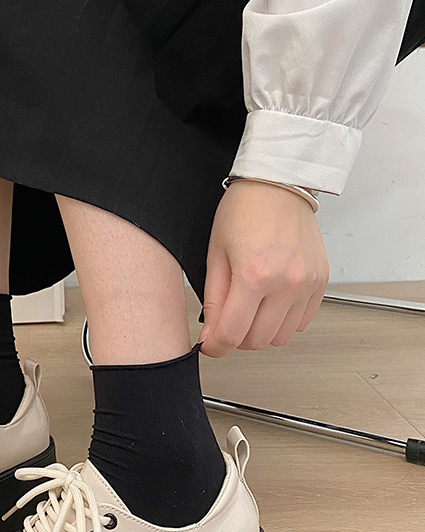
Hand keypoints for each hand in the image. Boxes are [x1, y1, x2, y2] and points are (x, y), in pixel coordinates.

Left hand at [199, 179, 328, 357]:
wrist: (279, 184)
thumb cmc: (244, 212)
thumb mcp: (216, 255)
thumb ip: (213, 301)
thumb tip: (211, 335)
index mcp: (254, 275)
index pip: (232, 335)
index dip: (215, 347)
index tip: (209, 345)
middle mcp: (286, 283)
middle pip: (257, 341)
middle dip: (236, 338)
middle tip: (228, 321)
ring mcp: (307, 284)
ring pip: (281, 338)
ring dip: (261, 332)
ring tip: (250, 309)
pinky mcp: (320, 283)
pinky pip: (301, 323)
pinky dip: (283, 322)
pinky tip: (271, 303)